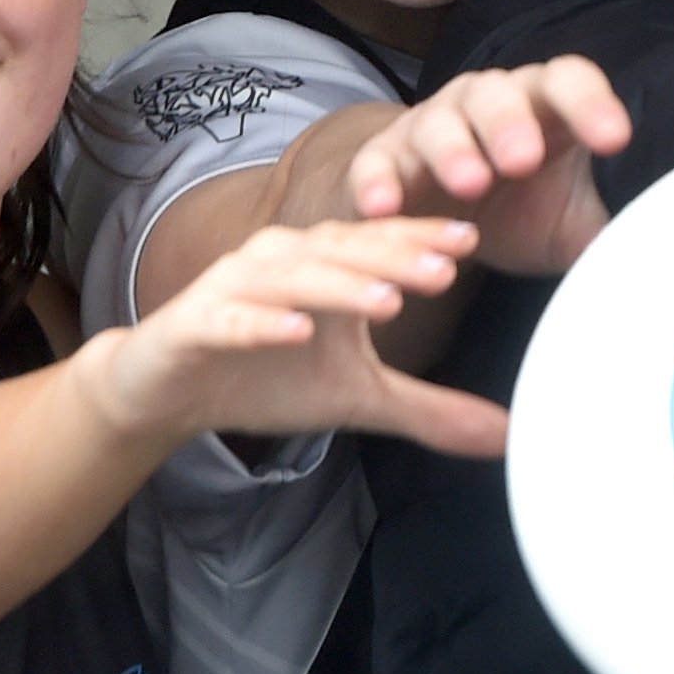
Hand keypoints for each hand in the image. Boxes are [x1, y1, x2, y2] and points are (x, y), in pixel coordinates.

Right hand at [77, 218, 508, 457]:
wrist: (165, 390)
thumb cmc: (265, 377)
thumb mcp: (357, 397)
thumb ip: (428, 409)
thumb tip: (509, 435)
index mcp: (322, 263)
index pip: (379, 242)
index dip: (422, 238)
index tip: (472, 240)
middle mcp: (280, 259)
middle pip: (344, 251)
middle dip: (395, 257)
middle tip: (446, 269)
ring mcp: (234, 288)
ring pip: (292, 277)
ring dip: (339, 285)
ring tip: (387, 300)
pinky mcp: (193, 323)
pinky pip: (231, 318)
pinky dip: (264, 322)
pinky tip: (298, 331)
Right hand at [344, 58, 630, 274]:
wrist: (441, 227)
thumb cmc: (525, 216)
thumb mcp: (576, 226)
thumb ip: (620, 232)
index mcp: (545, 109)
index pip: (570, 82)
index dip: (591, 104)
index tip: (615, 140)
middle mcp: (487, 105)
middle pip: (499, 93)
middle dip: (511, 122)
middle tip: (525, 159)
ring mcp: (430, 126)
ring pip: (437, 121)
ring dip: (453, 148)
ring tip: (470, 183)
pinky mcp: (383, 163)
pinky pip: (376, 164)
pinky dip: (378, 182)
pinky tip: (386, 208)